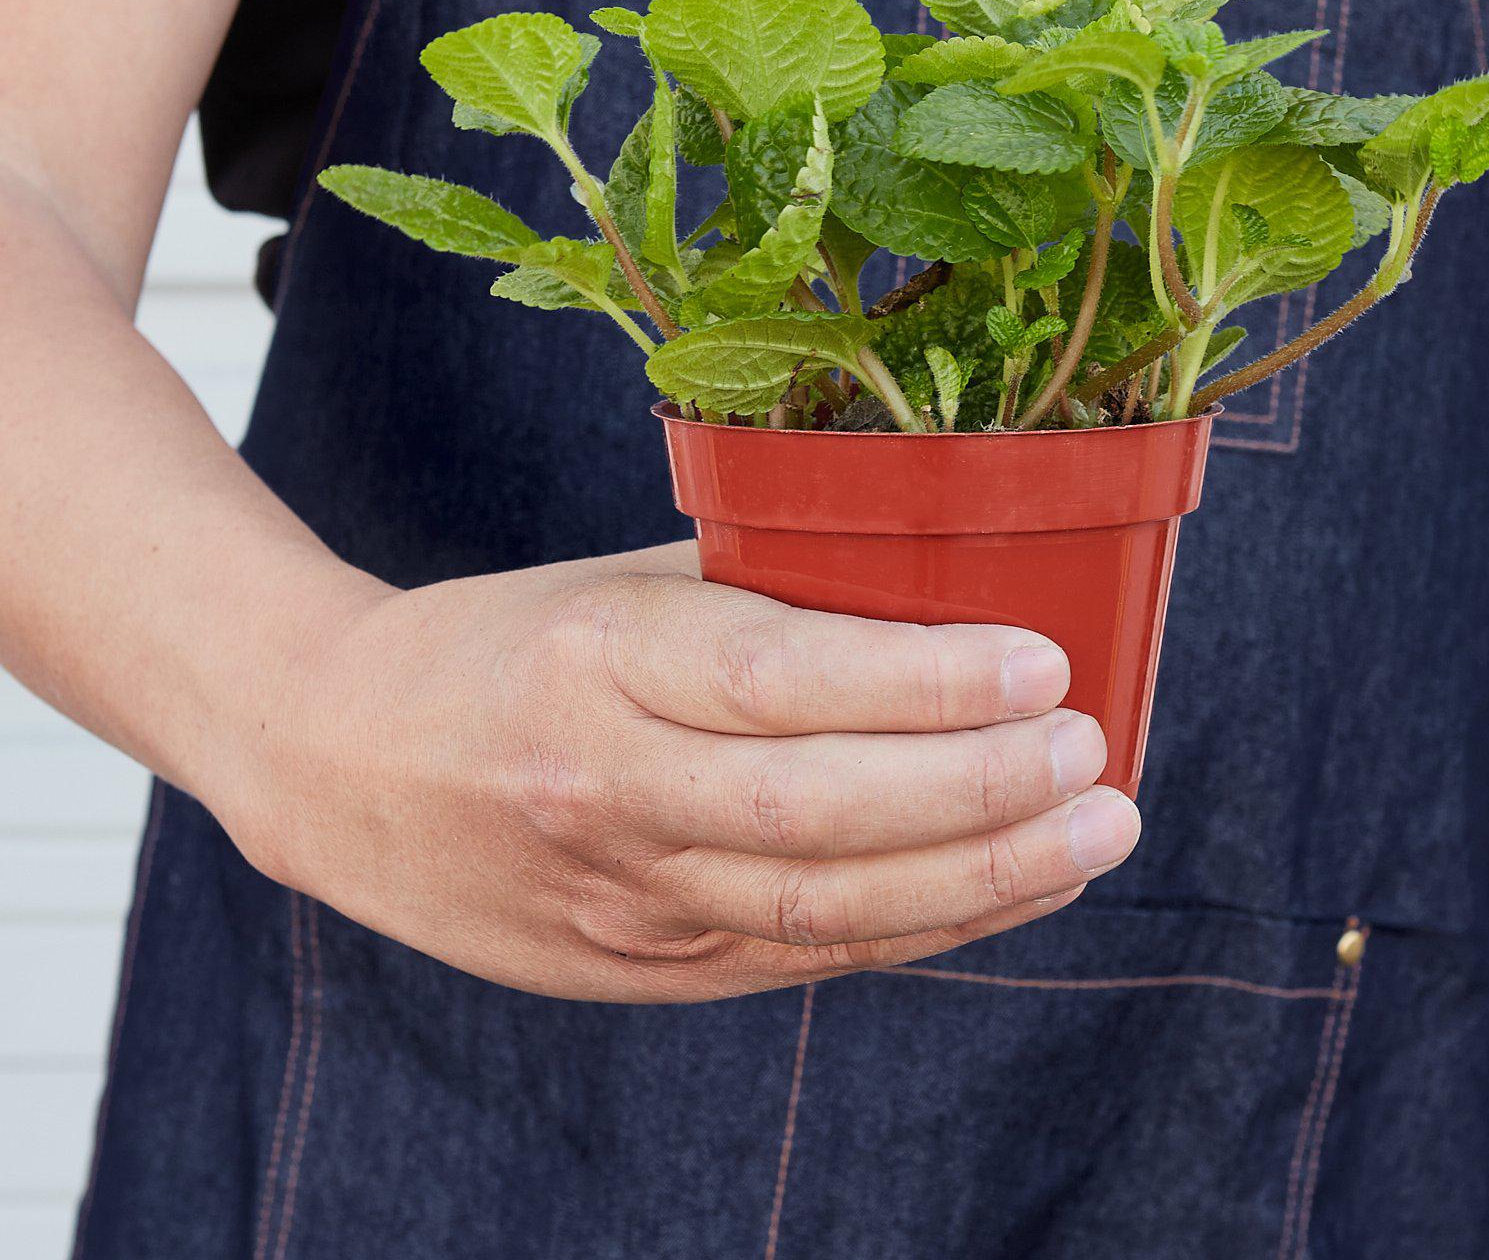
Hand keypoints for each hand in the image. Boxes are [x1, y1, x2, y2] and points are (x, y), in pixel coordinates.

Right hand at [226, 542, 1137, 1001]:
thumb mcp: (618, 582)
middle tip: (1093, 755)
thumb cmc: (504, 642)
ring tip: (1092, 832)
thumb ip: (760, 589)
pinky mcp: (634, 964)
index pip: (779, 679)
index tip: (1043, 662)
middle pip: (817, 812)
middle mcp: (604, 787)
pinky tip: (1010, 887)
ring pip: (820, 906)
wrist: (336, 759)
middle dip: (978, 793)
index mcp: (597, 659)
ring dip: (977, 878)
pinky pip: (798, 951)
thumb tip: (938, 582)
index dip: (922, 681)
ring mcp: (619, 896)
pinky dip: (918, 925)